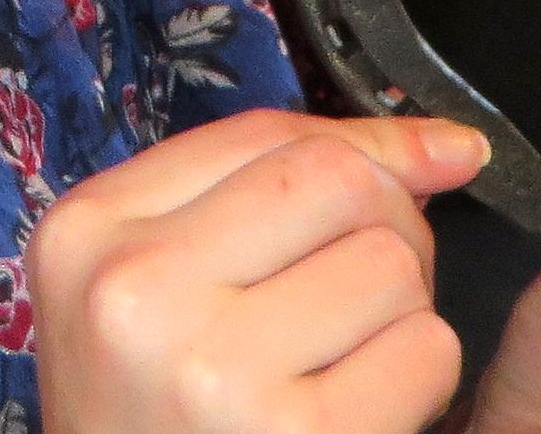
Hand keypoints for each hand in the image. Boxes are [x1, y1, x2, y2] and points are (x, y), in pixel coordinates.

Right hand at [29, 107, 489, 433]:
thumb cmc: (153, 421)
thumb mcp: (157, 289)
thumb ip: (279, 188)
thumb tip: (451, 146)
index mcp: (90, 233)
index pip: (267, 135)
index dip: (369, 145)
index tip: (432, 160)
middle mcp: (137, 292)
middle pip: (340, 184)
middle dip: (389, 224)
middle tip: (363, 291)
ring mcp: (212, 371)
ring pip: (392, 264)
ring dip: (400, 313)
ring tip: (341, 362)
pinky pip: (424, 352)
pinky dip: (417, 380)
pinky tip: (359, 414)